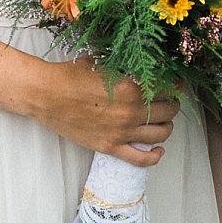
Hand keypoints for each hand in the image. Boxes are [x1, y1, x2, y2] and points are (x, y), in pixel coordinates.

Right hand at [26, 58, 176, 167]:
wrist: (46, 95)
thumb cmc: (70, 76)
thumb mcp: (103, 63)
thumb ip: (124, 67)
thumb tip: (138, 64)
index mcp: (131, 87)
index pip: (167, 89)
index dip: (175, 86)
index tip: (175, 85)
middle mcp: (131, 111)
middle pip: (168, 112)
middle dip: (173, 105)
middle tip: (170, 102)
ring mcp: (121, 132)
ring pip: (161, 134)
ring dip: (167, 127)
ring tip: (163, 122)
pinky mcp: (110, 147)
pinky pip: (141, 159)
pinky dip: (154, 157)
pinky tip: (158, 150)